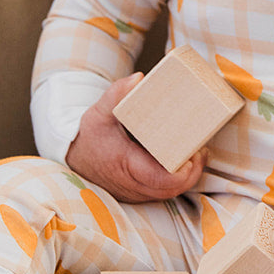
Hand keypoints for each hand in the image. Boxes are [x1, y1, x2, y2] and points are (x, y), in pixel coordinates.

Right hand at [64, 75, 206, 202]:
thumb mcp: (100, 112)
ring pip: (168, 193)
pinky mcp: (137, 193)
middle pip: (170, 189)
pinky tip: (186, 164)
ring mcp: (135, 192)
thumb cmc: (89, 135)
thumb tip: (138, 79)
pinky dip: (175, 181)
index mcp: (125, 166)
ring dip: (186, 178)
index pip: (161, 180)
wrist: (73, 155)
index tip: (193, 154)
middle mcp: (131, 185)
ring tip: (197, 154)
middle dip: (191, 173)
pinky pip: (161, 193)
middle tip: (200, 150)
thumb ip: (117, 94)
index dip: (182, 173)